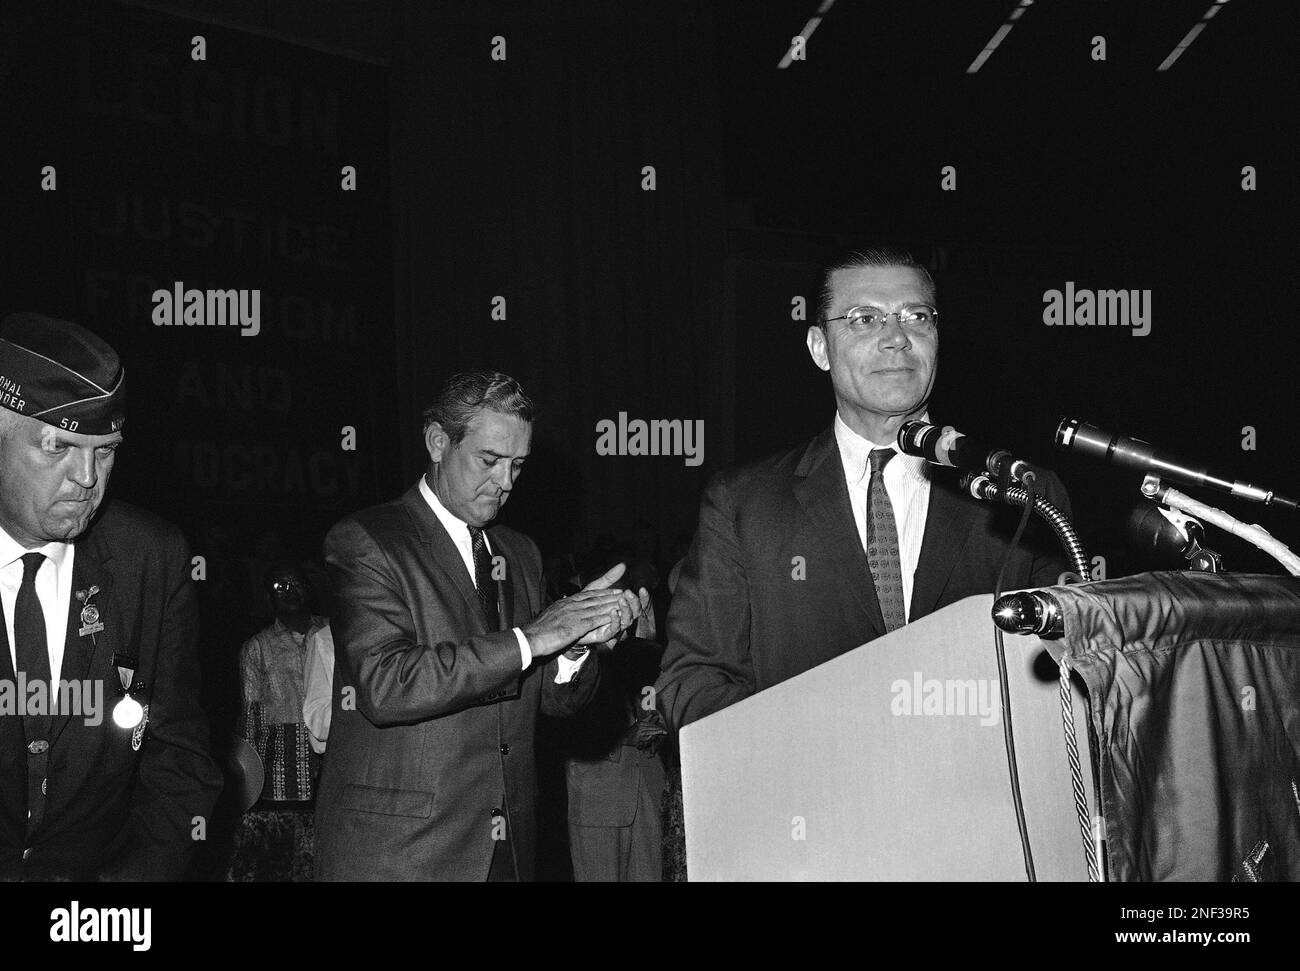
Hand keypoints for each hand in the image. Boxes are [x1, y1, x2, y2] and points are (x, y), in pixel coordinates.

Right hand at [523, 565, 639, 658]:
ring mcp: (573, 614)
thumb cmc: (539, 630)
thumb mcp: (552, 616)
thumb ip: (562, 611)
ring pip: (597, 606)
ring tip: (625, 600)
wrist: (529, 638)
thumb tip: (566, 607)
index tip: (616, 588)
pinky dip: (606, 616)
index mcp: (566, 602)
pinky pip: (594, 620)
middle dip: (612, 593)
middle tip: (626, 591)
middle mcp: (571, 605)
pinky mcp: (575, 626)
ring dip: (613, 603)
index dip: (604, 589)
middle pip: (596, 597)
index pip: (588, 593)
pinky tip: (616, 615)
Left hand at [574, 572, 650, 646]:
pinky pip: (614, 629)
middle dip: (635, 603)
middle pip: (636, 612)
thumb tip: (623, 565)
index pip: (637, 603)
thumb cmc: (584, 605)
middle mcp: (620, 617)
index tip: (642, 589)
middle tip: (630, 593)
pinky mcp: (605, 634)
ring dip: (626, 609)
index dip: (643, 598)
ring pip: (627, 621)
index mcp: (621, 607)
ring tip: (622, 599)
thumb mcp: (597, 588)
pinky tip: (612, 611)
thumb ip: (610, 578)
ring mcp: (613, 626)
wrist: (569, 620)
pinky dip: (615, 620)